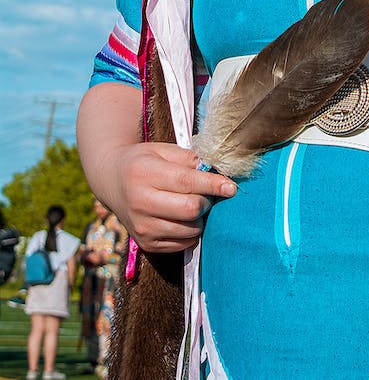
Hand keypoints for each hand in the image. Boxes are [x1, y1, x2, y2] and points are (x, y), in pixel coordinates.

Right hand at [98, 142, 236, 253]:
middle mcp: (140, 203)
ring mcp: (142, 227)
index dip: (213, 185)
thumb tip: (216, 172)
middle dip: (207, 201)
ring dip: (200, 218)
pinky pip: (182, 243)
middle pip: (189, 209)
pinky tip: (185, 218)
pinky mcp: (146, 244)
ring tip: (195, 204)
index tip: (232, 187)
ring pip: (188, 229)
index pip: (186, 182)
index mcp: (144, 174)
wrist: (112, 181)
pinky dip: (191, 231)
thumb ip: (189, 159)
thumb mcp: (162, 150)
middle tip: (209, 193)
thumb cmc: (144, 161)